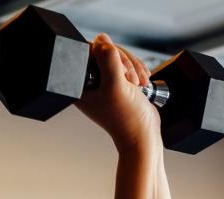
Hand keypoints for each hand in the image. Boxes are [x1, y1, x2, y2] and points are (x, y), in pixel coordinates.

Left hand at [74, 35, 160, 152]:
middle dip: (124, 61)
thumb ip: (107, 60)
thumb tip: (102, 40)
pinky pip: (126, 64)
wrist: (143, 133)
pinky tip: (142, 82)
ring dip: (133, 66)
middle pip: (104, 51)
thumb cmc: (127, 117)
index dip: (106, 54)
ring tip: (139, 83)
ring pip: (117, 56)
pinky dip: (137, 69)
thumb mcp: (116, 85)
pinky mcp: (118, 82)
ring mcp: (104, 82)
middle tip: (131, 79)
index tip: (119, 71)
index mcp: (80, 84)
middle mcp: (89, 82)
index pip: (87, 52)